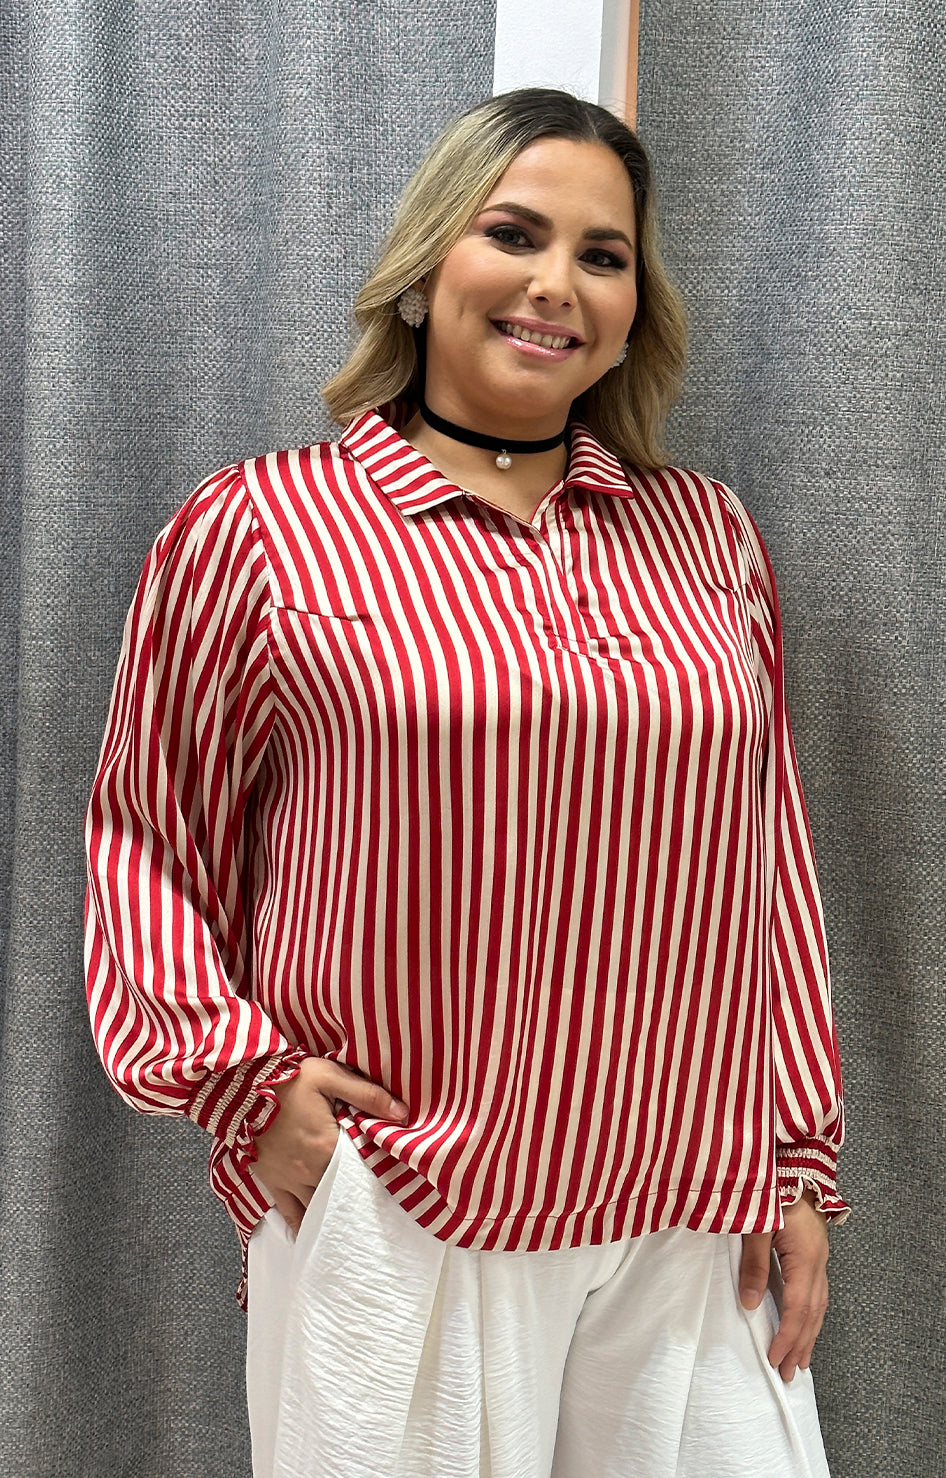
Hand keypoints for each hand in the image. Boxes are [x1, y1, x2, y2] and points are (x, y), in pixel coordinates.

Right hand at [253, 1057, 408, 1233]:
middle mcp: (310, 1170)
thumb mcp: (330, 1076)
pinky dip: (301, 1226)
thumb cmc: (287, 1079)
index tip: (390, 1184)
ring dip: (332, 1215)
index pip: (361, 1172)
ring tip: (349, 1226)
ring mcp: (290, 1179)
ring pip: (318, 1208)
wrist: (241, 1086)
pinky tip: (311, 1236)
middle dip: (356, 1199)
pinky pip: (289, 1212)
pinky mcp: (272, 1181)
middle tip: (374, 1210)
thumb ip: (368, 1094)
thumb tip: (402, 1112)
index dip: (376, 1177)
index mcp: (328, 1147)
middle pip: (341, 1194)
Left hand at [739, 1190, 829, 1382]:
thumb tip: (751, 1305)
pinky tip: (806, 1324)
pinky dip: (812, 1315)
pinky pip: (819, 1293)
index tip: (774, 1359)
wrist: (797, 1164)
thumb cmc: (775, 1190)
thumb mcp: (757, 1225)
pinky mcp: (817, 1253)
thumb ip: (754, 1265)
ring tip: (801, 1359)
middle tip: (788, 1373)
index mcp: (806, 1259)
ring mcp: (821, 1259)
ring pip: (819, 1305)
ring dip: (809, 1334)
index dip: (786, 1336)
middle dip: (800, 1345)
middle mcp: (819, 1264)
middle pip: (812, 1313)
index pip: (797, 1308)